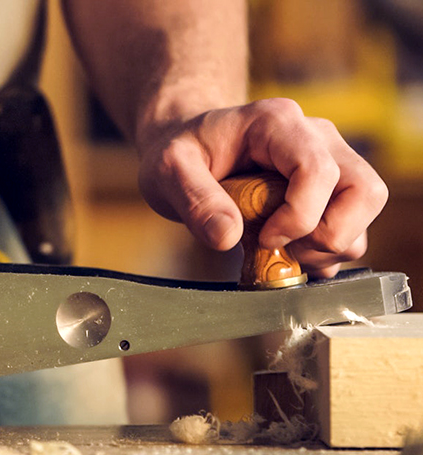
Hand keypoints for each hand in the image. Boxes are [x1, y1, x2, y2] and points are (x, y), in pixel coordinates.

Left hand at [136, 98, 387, 277]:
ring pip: (364, 213)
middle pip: (363, 191)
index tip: (263, 238)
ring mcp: (330, 162)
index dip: (299, 216)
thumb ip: (194, 199)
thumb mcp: (169, 170)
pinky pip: (352, 228)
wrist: (190, 150)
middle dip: (328, 236)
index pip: (318, 171)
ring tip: (278, 251)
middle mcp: (316, 137)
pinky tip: (285, 252)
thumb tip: (228, 237)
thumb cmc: (182, 153)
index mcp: (277, 123)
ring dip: (327, 248)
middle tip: (282, 249)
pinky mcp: (330, 190)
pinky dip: (325, 253)